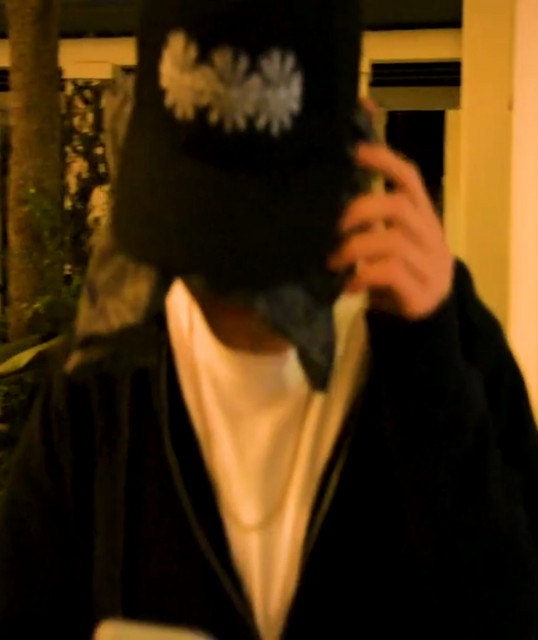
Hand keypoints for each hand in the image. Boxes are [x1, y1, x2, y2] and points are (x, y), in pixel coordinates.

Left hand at [328, 143, 454, 319]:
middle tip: (336, 227)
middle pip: (401, 206)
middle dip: (362, 210)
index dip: (385, 162)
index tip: (355, 153)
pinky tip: (348, 287)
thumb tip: (328, 208)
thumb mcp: (387, 248)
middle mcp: (432, 237)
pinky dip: (363, 276)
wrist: (424, 328)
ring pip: (395, 241)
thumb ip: (373, 227)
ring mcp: (431, 266)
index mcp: (423, 219)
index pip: (411, 180)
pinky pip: (391, 273)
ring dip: (355, 248)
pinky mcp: (422, 294)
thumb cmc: (399, 281)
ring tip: (334, 262)